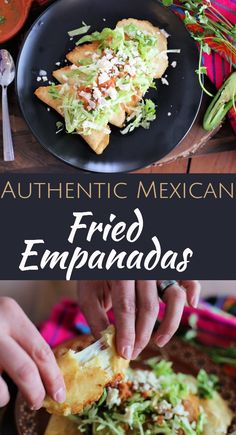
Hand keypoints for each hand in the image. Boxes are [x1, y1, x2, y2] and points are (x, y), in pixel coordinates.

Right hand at [0, 297, 65, 409]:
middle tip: (38, 401)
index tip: (59, 392)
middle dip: (36, 392)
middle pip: (26, 370)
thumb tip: (48, 375)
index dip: (53, 376)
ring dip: (5, 397)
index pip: (41, 351)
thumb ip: (23, 339)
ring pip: (2, 390)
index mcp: (11, 313)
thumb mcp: (7, 319)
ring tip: (5, 395)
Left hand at [77, 280, 200, 359]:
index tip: (125, 353)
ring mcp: (158, 268)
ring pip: (173, 296)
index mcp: (119, 272)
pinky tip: (192, 304)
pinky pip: (189, 279)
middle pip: (148, 306)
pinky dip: (194, 290)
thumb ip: (96, 318)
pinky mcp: (169, 270)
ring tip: (158, 342)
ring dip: (169, 324)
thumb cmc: (97, 275)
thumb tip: (107, 347)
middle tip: (133, 353)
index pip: (126, 306)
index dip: (126, 332)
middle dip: (142, 335)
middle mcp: (142, 268)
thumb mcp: (88, 293)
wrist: (105, 254)